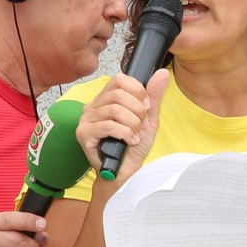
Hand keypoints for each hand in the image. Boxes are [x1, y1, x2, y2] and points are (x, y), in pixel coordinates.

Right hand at [76, 68, 171, 187]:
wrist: (126, 173)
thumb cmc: (133, 147)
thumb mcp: (148, 119)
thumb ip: (153, 96)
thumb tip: (162, 73)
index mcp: (106, 99)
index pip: (119, 79)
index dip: (138, 91)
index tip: (146, 108)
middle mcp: (93, 106)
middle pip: (118, 93)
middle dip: (137, 111)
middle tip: (142, 125)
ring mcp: (86, 119)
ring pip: (114, 109)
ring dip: (132, 124)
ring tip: (136, 135)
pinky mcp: (83, 134)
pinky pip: (108, 125)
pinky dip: (125, 133)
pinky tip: (129, 141)